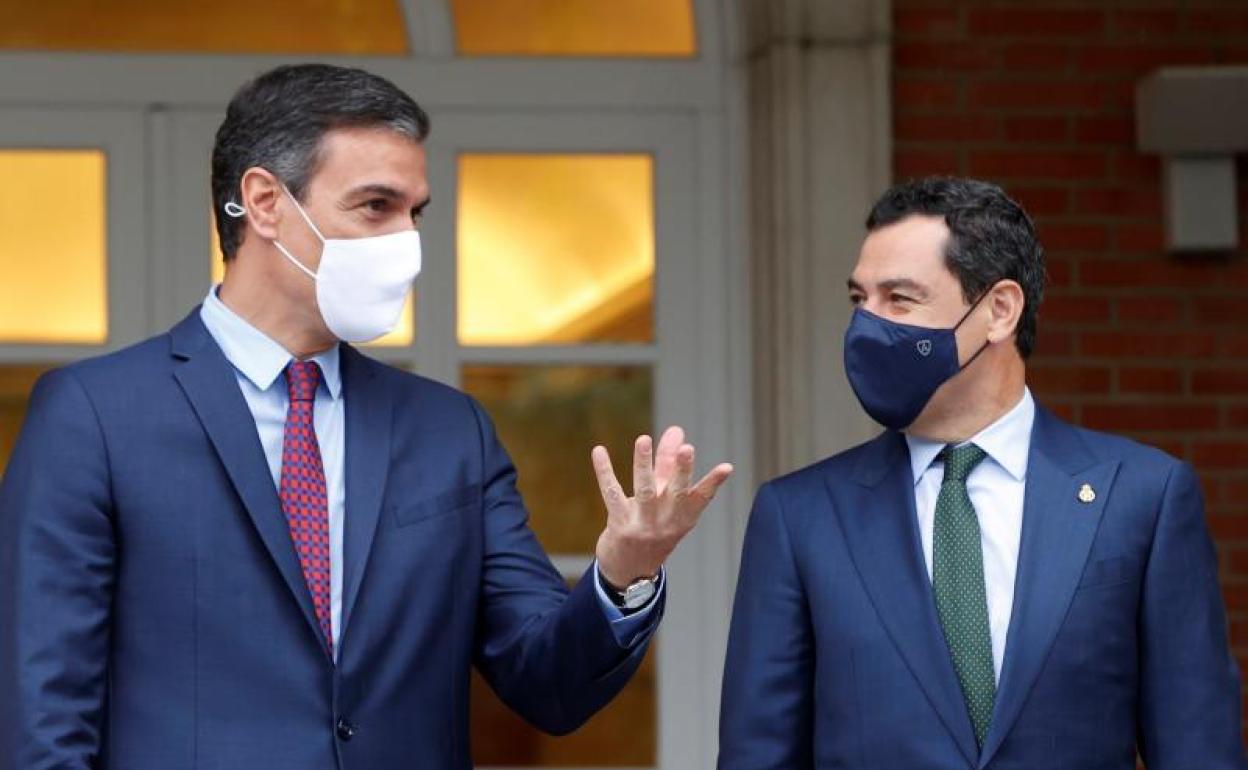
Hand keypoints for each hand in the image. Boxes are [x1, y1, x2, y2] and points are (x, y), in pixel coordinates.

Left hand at [591, 426, 733, 589]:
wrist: (629, 572)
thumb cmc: (651, 527)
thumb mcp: (664, 501)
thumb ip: (669, 464)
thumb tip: (676, 430)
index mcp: (683, 517)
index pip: (701, 497)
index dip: (714, 482)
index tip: (726, 467)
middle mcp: (666, 522)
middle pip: (676, 493)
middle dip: (682, 470)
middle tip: (688, 448)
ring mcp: (643, 525)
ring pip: (645, 491)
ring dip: (644, 464)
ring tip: (644, 439)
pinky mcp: (620, 525)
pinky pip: (612, 494)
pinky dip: (605, 471)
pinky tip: (599, 451)